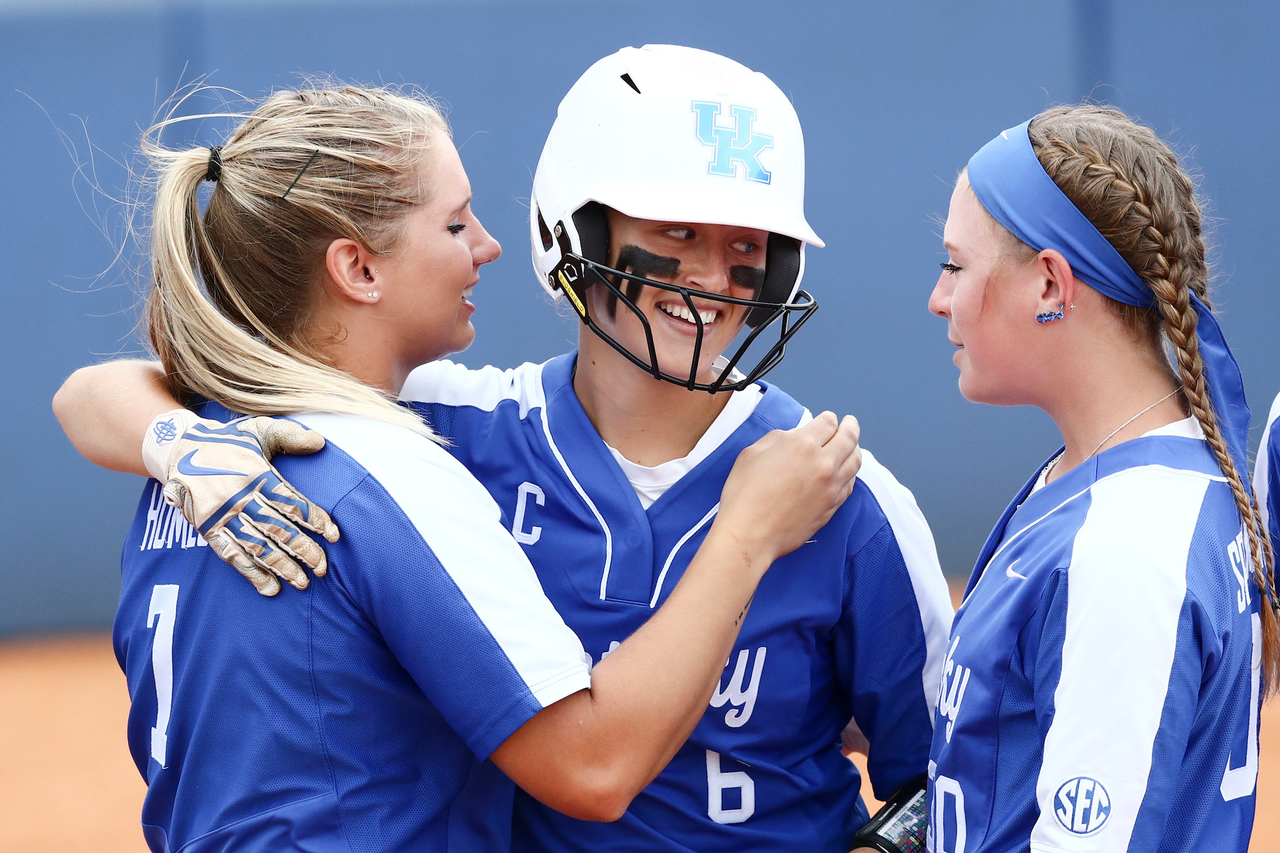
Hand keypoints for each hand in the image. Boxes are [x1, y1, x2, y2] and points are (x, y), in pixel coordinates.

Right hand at [148, 414, 339, 594]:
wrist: (179, 447)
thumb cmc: (229, 440)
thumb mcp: (258, 429)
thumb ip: (290, 436)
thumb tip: (320, 443)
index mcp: (257, 474)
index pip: (291, 502)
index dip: (314, 519)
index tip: (334, 536)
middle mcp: (239, 497)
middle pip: (277, 528)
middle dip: (302, 550)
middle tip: (322, 568)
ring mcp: (222, 515)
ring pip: (256, 546)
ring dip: (280, 566)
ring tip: (301, 582)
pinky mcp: (206, 528)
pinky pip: (231, 554)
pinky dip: (250, 572)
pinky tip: (269, 587)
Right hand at [715, 411, 860, 567]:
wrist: (749, 534)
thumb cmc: (744, 495)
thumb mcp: (752, 453)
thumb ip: (778, 438)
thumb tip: (794, 437)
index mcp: (803, 445)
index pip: (828, 423)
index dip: (828, 418)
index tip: (828, 419)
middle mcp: (823, 464)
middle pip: (849, 439)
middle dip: (851, 426)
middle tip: (850, 422)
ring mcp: (831, 488)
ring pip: (855, 462)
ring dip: (855, 449)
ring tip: (853, 446)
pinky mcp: (831, 507)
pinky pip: (850, 485)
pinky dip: (851, 473)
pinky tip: (845, 472)